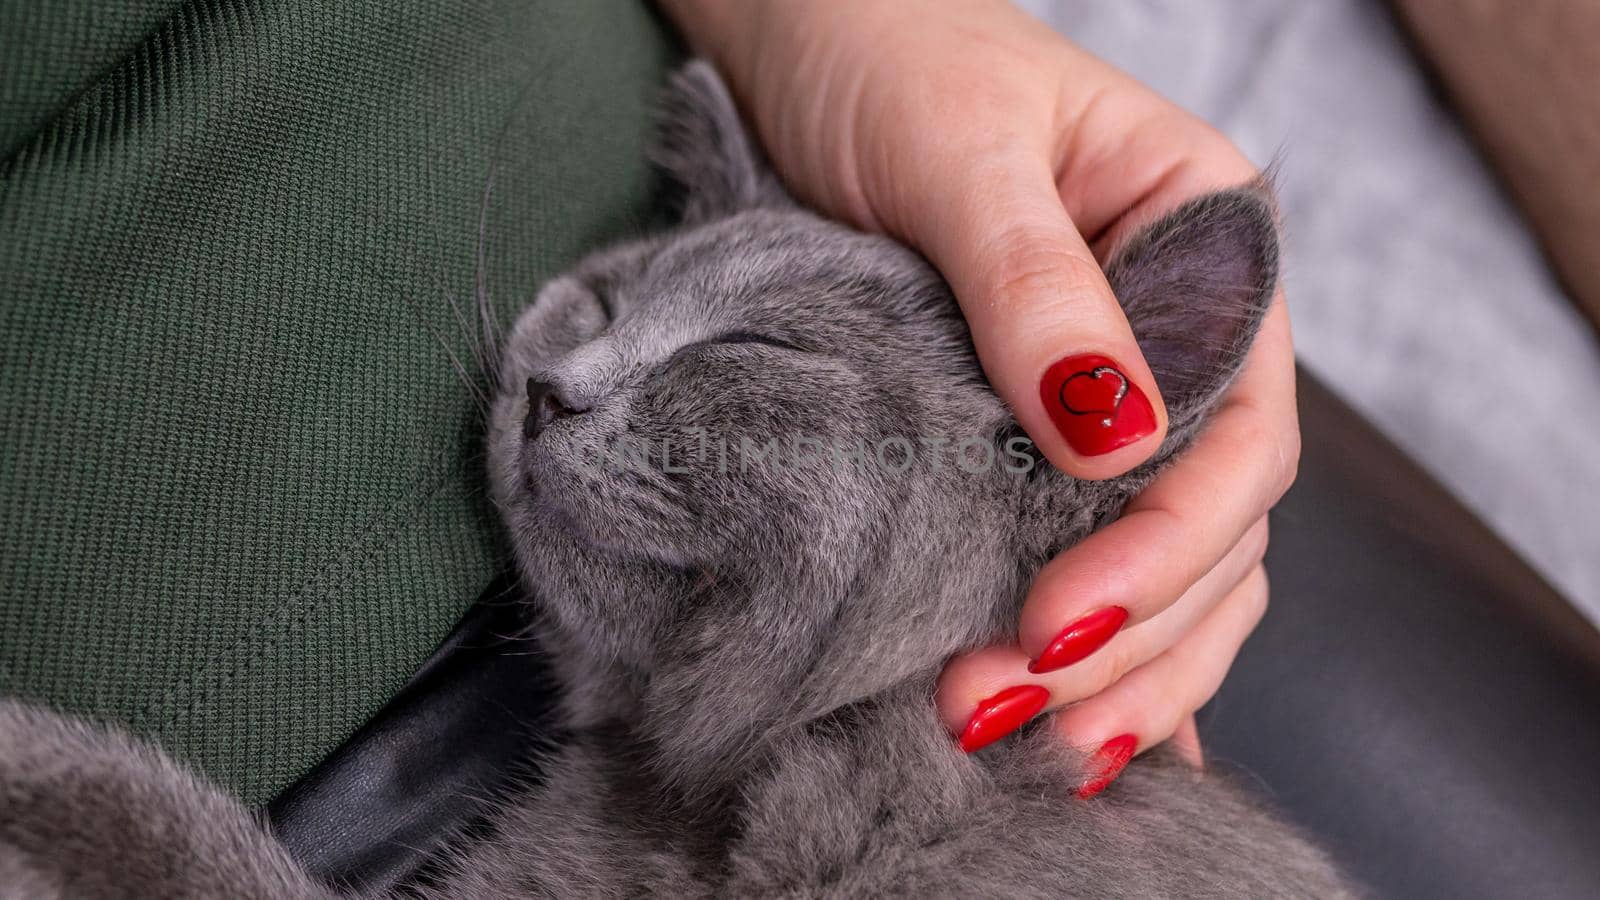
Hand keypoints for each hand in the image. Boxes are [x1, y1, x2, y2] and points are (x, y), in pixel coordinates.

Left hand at [663, 0, 1299, 793]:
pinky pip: (1095, 554)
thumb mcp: (962, 151)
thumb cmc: (889, 56)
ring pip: (1169, 564)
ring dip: (1110, 669)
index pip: (1240, 433)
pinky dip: (1097, 649)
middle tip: (1001, 706)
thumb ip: (1037, 285)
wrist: (803, 34)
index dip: (1168, 546)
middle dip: (1125, 635)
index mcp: (1206, 247)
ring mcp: (1113, 393)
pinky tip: (1078, 735)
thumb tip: (1112, 440)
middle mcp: (1180, 336)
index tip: (1060, 617)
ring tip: (1015, 741)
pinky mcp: (1029, 435)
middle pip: (1212, 525)